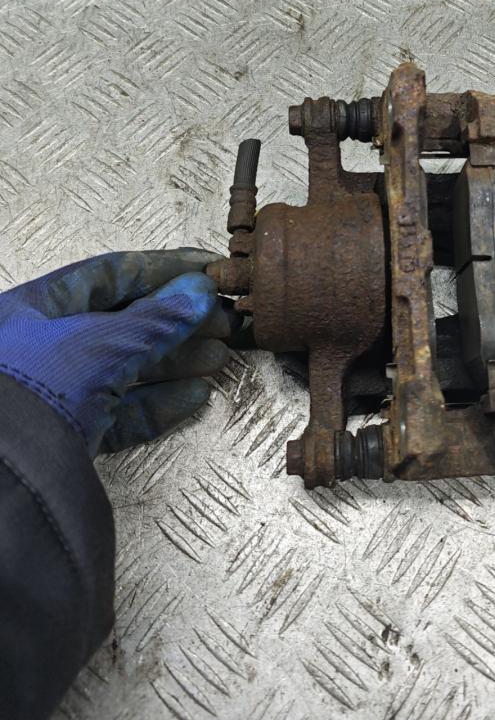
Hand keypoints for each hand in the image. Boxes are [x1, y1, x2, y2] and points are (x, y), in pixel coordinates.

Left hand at [0, 249, 239, 455]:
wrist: (6, 479)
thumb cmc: (28, 394)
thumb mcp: (102, 344)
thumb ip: (156, 319)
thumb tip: (198, 293)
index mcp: (32, 309)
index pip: (109, 275)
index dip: (162, 269)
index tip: (204, 270)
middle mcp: (38, 347)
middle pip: (122, 323)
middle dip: (176, 322)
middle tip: (219, 319)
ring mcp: (53, 393)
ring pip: (125, 368)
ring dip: (175, 361)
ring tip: (217, 357)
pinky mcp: (67, 435)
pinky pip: (119, 413)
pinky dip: (158, 404)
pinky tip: (194, 396)